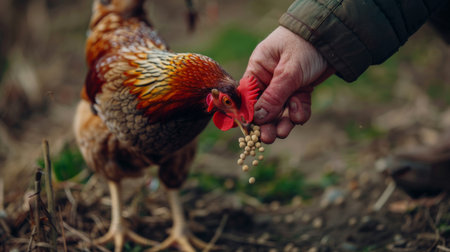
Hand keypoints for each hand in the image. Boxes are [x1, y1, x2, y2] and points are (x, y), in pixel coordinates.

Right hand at [244, 26, 333, 142]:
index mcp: (258, 69)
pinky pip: (297, 107)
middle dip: (266, 122)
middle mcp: (269, 78)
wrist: (334, 37)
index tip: (249, 130)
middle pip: (263, 106)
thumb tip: (257, 118)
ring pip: (281, 110)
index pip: (247, 95)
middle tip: (267, 138)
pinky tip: (300, 115)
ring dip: (282, 122)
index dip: (247, 113)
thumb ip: (273, 96)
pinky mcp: (300, 90)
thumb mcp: (288, 71)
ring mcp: (285, 85)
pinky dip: (299, 113)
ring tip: (283, 132)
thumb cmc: (304, 45)